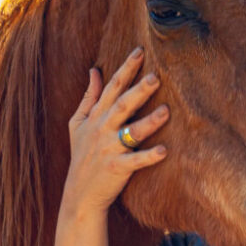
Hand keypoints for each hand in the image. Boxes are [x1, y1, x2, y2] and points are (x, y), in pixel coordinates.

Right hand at [61, 47, 168, 216]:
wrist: (79, 193)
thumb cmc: (82, 155)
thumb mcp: (77, 124)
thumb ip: (88, 97)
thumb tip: (94, 70)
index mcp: (96, 116)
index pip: (112, 87)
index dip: (126, 69)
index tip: (140, 52)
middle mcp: (103, 129)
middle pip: (123, 105)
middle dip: (139, 91)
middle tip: (156, 77)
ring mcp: (110, 149)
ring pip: (132, 132)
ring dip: (149, 121)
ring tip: (167, 111)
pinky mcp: (117, 168)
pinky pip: (135, 161)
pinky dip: (148, 157)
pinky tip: (164, 151)